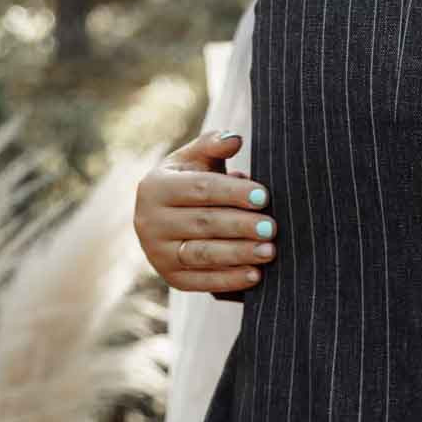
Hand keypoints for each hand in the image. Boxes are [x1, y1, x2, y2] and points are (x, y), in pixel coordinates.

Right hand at [134, 131, 276, 293]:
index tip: (264, 196)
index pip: (200, 189)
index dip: (234, 192)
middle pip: (203, 223)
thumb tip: (234, 139)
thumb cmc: (192, 181)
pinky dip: (228, 280)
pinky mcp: (170, 277)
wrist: (170, 216)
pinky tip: (256, 275)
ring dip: (238, 254)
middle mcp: (149, 221)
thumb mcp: (197, 158)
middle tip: (272, 227)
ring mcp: (156, 252)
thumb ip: (213, 145)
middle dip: (240, 226)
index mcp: (156, 187)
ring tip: (270, 251)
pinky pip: (200, 281)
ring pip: (202, 254)